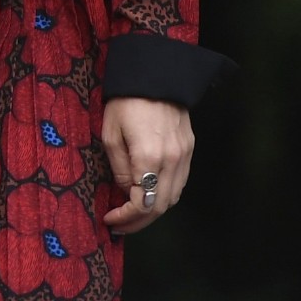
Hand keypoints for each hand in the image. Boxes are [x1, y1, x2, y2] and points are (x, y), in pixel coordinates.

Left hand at [101, 95, 191, 232]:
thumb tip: (126, 191)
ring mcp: (184, 156)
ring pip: (173, 197)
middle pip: (161, 207)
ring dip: (154, 211)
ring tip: (132, 214)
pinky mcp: (189, 149)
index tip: (110, 219)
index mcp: (149, 157)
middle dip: (140, 221)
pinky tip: (149, 194)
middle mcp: (172, 161)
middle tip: (120, 225)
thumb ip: (119, 167)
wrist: (155, 75)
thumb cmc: (126, 101)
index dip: (126, 217)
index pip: (142, 203)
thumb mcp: (110, 134)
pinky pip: (180, 182)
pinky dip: (165, 195)